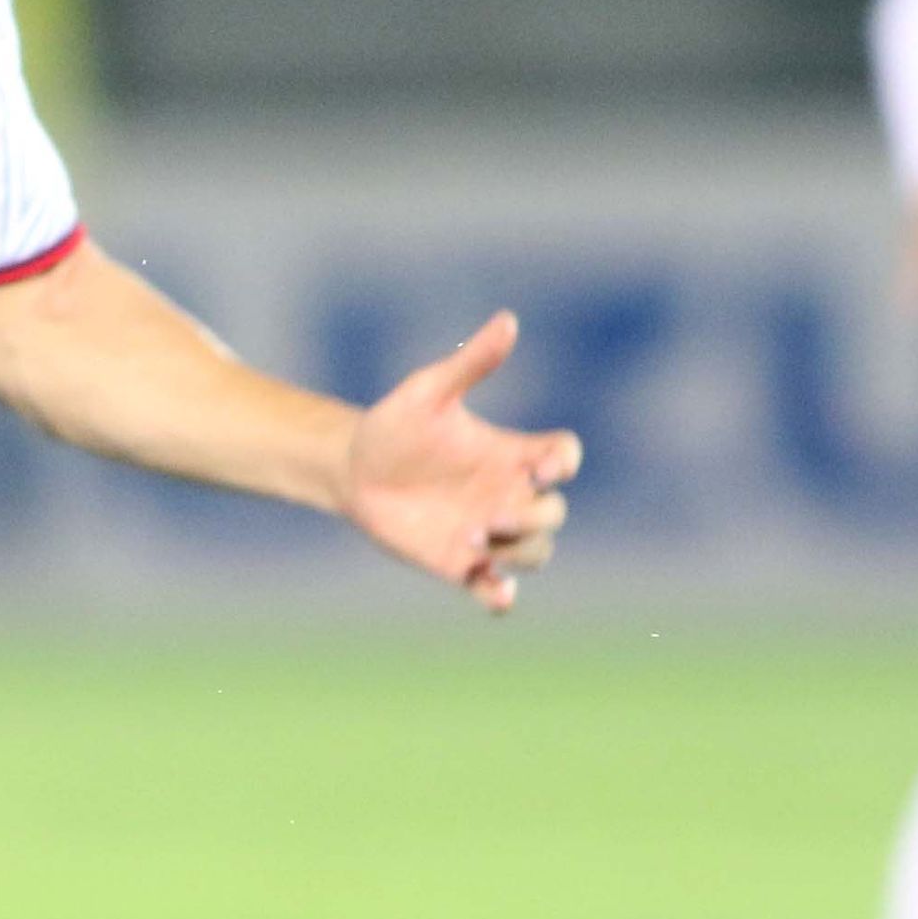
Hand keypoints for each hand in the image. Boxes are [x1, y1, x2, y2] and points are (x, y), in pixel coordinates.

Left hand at [344, 311, 581, 613]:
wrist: (353, 470)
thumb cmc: (394, 426)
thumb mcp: (429, 392)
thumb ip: (471, 364)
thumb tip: (508, 320)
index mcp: (510, 452)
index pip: (563, 457)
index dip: (564, 463)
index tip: (541, 466)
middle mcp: (507, 493)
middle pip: (554, 512)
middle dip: (535, 518)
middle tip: (489, 517)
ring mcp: (489, 532)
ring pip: (536, 553)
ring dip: (522, 555)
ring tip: (479, 544)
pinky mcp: (462, 564)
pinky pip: (497, 591)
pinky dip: (503, 598)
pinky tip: (495, 595)